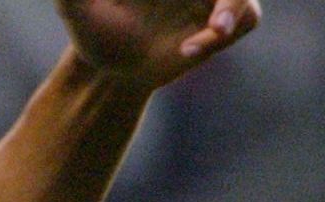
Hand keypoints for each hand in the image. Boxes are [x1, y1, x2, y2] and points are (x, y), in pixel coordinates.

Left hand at [58, 0, 259, 86]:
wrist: (114, 72)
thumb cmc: (95, 35)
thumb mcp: (76, 9)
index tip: (175, 7)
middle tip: (216, 23)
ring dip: (233, 5)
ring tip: (218, 30)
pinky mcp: (224, 22)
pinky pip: (248, 17)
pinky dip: (229, 28)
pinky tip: (188, 51)